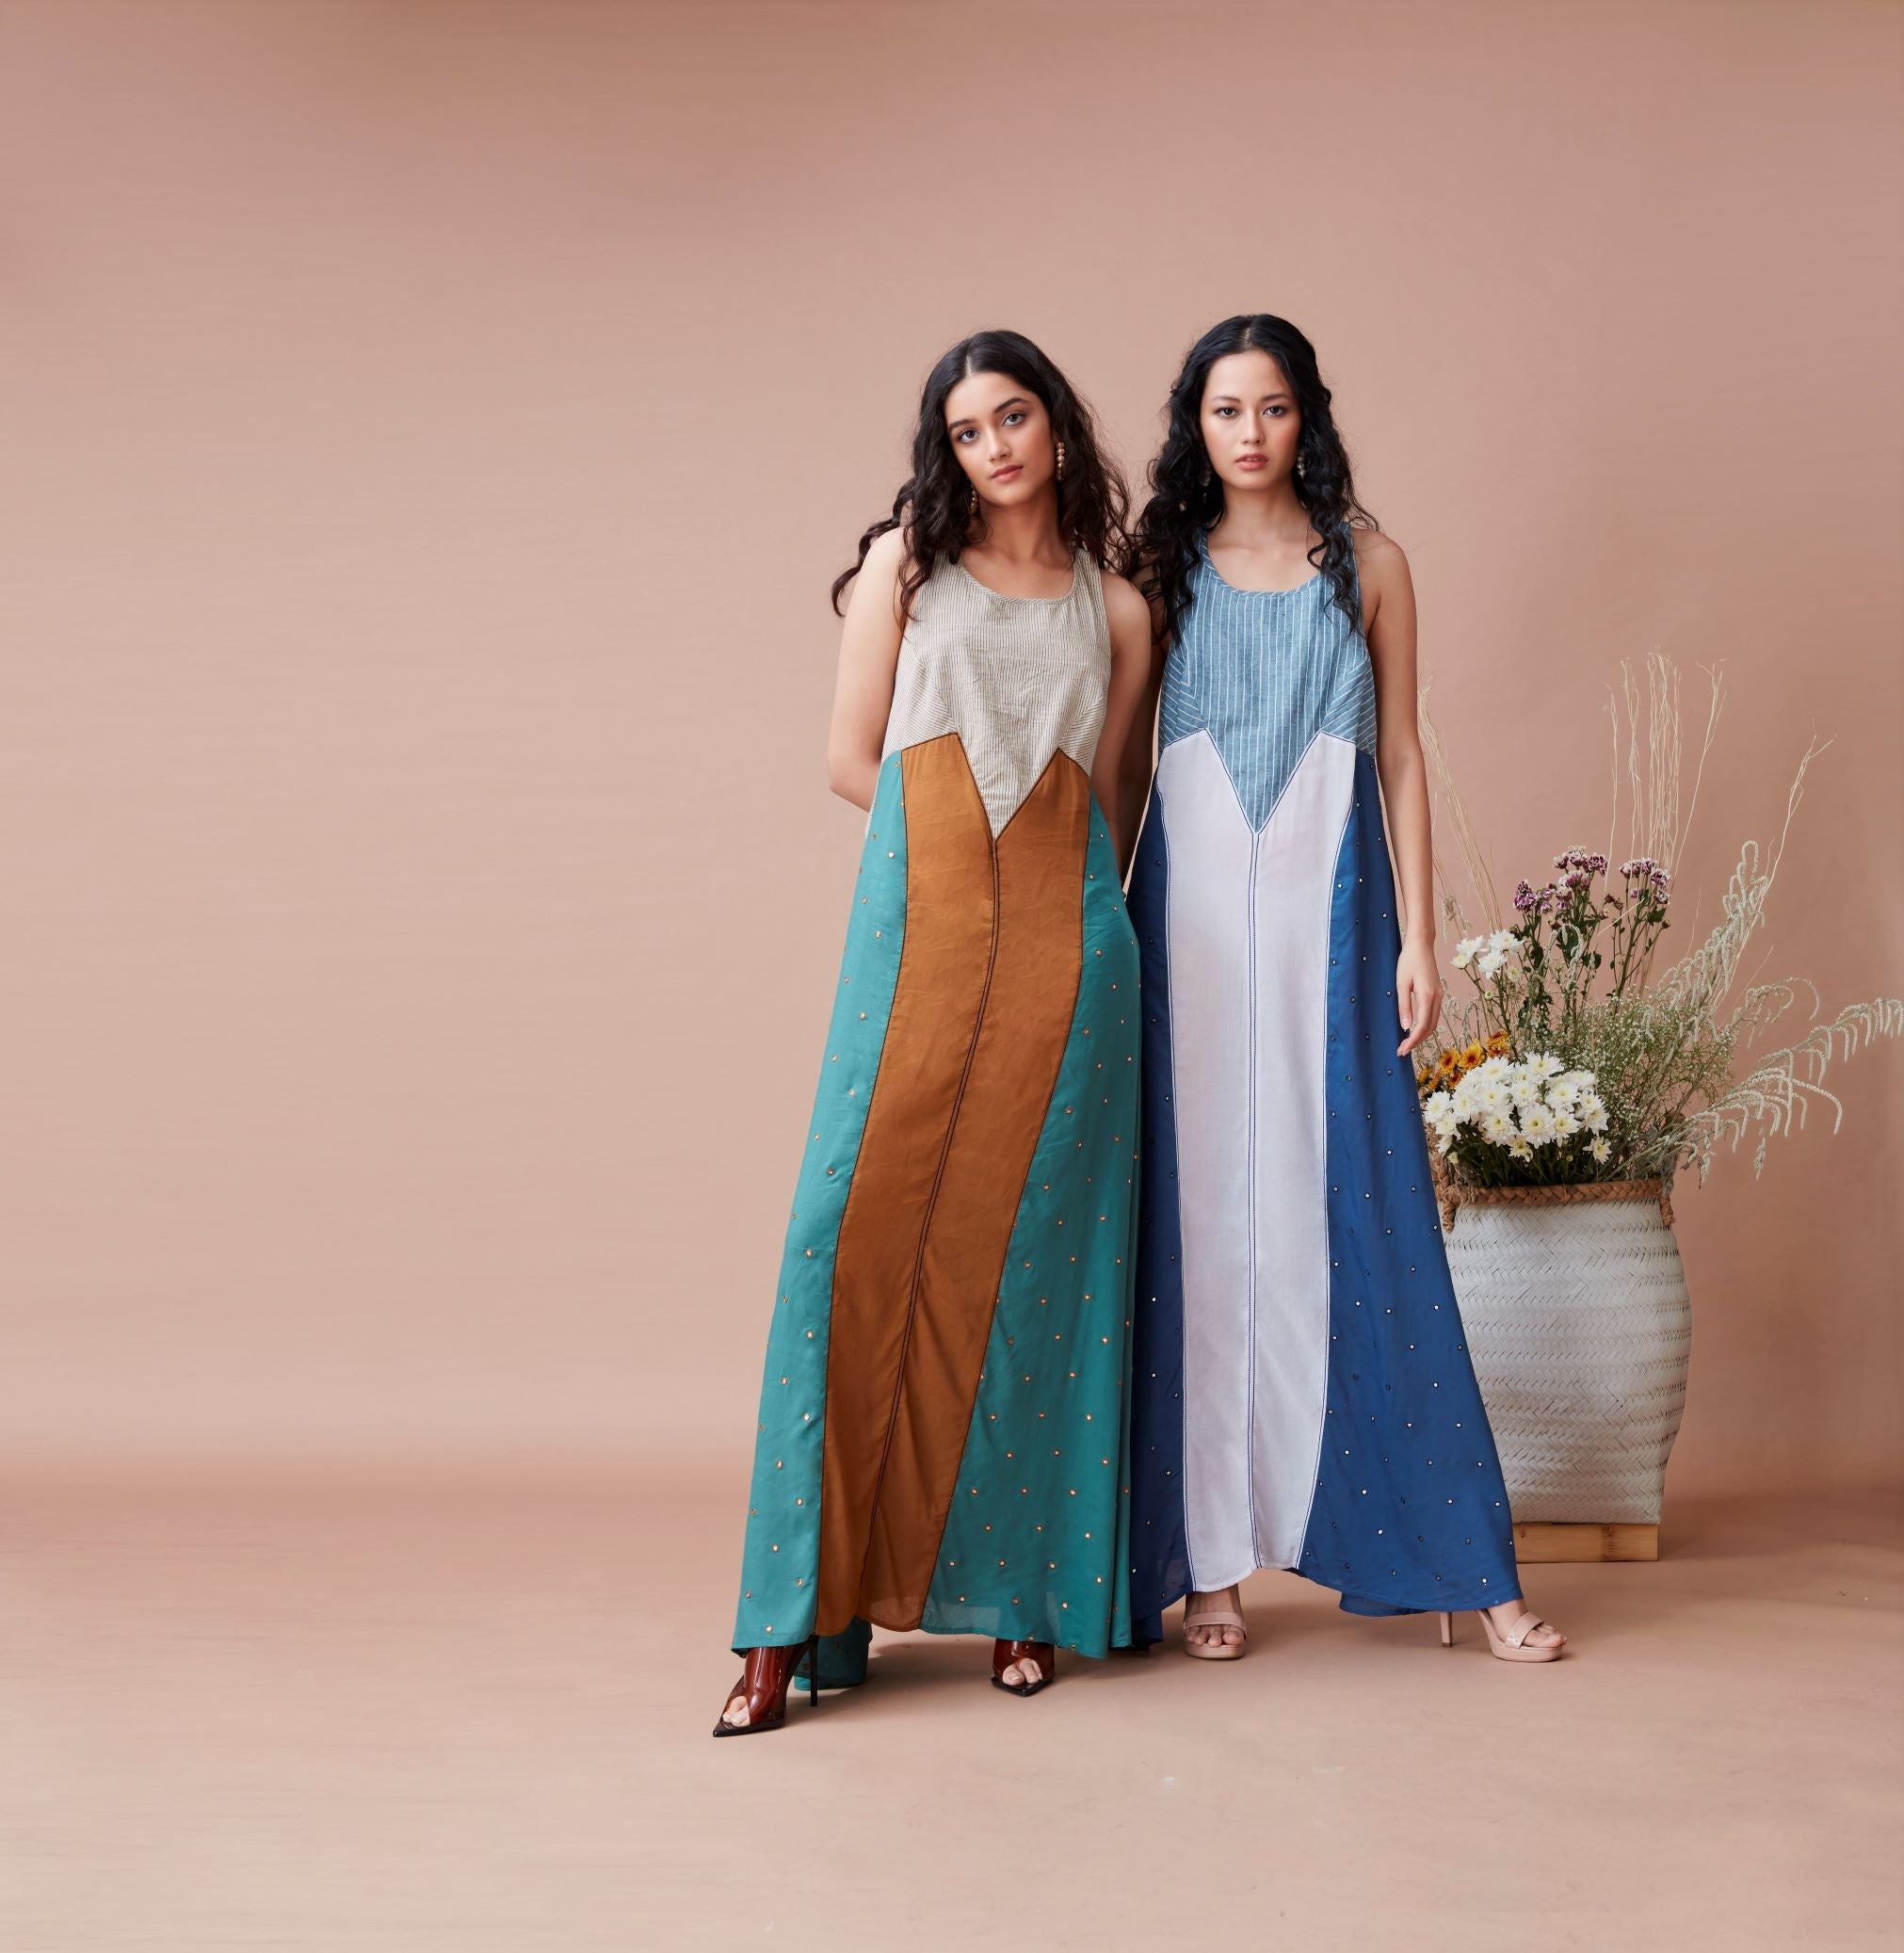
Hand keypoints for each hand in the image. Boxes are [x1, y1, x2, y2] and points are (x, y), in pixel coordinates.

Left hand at [1395, 941, 1441, 1057]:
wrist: (1421, 945)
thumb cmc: (1408, 961)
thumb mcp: (1401, 983)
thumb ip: (1404, 1006)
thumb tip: (1405, 1027)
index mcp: (1427, 995)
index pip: (1422, 1025)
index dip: (1413, 1040)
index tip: (1402, 1050)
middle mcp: (1437, 997)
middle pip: (1430, 1027)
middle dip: (1416, 1041)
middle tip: (1401, 1051)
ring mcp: (1439, 996)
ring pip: (1433, 1023)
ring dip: (1421, 1035)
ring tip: (1406, 1043)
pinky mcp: (1437, 994)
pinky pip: (1433, 1015)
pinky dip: (1425, 1026)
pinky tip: (1414, 1030)